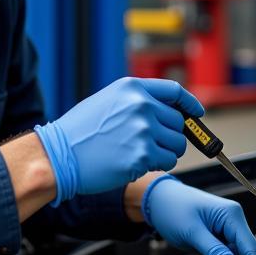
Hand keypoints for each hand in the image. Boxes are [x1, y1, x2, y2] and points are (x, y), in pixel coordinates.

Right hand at [35, 78, 203, 201]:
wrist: (58, 155)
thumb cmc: (79, 132)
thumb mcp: (108, 101)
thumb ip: (137, 102)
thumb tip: (168, 113)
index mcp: (132, 88)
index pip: (174, 91)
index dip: (190, 104)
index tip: (197, 114)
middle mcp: (141, 105)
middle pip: (178, 123)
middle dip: (170, 136)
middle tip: (151, 145)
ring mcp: (143, 130)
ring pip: (177, 144)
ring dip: (165, 152)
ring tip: (139, 154)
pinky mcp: (143, 155)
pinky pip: (168, 161)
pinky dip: (158, 165)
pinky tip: (134, 163)